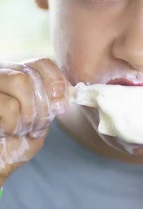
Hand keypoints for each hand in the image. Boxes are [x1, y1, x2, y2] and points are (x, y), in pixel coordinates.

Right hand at [0, 58, 68, 184]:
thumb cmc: (15, 144)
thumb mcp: (40, 122)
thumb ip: (52, 105)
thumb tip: (70, 93)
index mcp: (19, 76)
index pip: (42, 64)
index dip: (56, 82)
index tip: (61, 106)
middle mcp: (3, 76)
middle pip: (31, 75)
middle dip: (42, 105)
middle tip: (38, 127)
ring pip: (20, 83)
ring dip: (28, 115)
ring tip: (20, 131)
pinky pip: (8, 105)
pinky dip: (13, 125)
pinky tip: (6, 132)